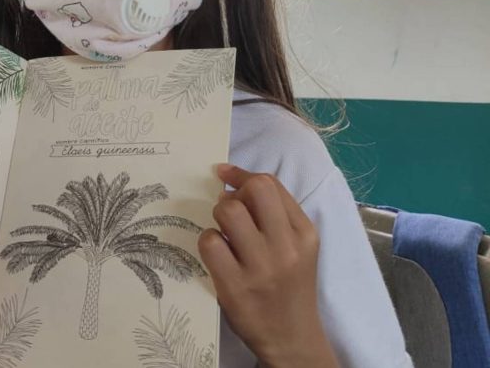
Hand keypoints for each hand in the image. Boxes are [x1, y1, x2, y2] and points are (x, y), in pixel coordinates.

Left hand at [198, 164, 337, 367]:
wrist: (292, 338)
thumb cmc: (290, 285)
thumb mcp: (298, 247)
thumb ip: (275, 214)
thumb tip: (232, 182)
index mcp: (304, 233)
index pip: (270, 184)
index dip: (242, 174)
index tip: (224, 175)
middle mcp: (286, 247)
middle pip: (252, 191)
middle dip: (233, 195)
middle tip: (230, 214)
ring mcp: (260, 267)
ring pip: (228, 211)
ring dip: (218, 217)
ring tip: (225, 235)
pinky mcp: (235, 286)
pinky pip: (210, 242)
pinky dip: (208, 242)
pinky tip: (217, 255)